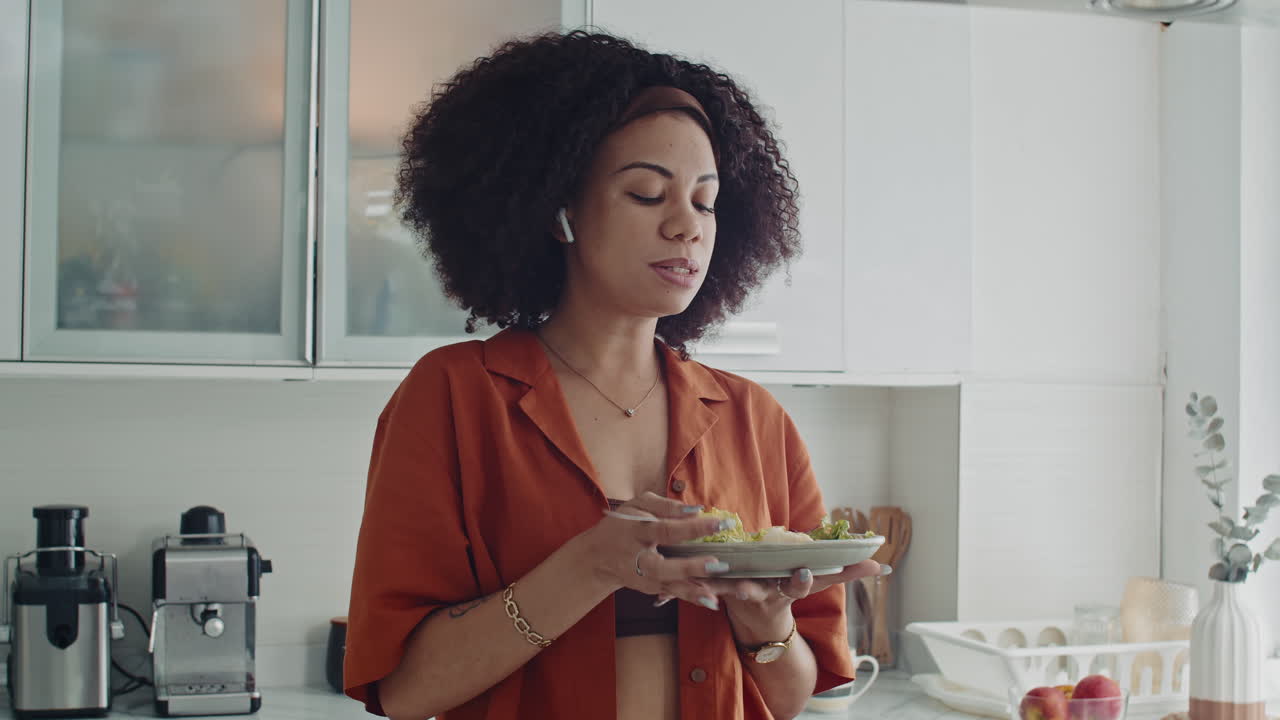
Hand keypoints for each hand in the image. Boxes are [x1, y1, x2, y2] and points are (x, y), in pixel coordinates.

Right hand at [577, 492, 730, 609]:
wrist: (598, 556)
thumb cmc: (623, 524)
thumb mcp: (638, 505)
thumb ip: (665, 506)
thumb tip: (696, 510)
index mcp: (637, 531)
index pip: (667, 529)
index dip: (692, 527)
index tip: (720, 523)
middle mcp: (638, 558)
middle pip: (664, 566)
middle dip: (691, 567)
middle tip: (718, 565)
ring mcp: (643, 577)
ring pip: (668, 586)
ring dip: (692, 591)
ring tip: (714, 595)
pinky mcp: (649, 588)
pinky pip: (672, 593)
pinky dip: (690, 597)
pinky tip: (710, 601)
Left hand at [695, 561, 882, 643]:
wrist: (760, 627)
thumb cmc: (790, 593)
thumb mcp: (818, 585)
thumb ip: (847, 573)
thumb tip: (882, 566)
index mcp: (790, 591)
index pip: (799, 587)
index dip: (802, 580)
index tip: (803, 572)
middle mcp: (766, 596)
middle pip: (762, 593)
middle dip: (756, 590)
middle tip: (748, 589)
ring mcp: (743, 597)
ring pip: (731, 593)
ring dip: (721, 589)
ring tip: (711, 585)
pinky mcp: (722, 595)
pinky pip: (708, 591)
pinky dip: (697, 587)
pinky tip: (687, 580)